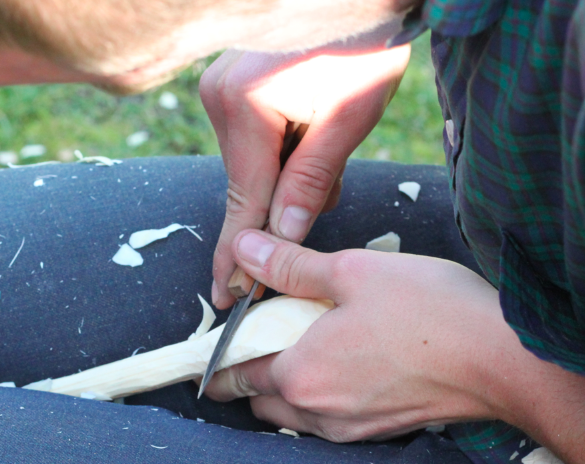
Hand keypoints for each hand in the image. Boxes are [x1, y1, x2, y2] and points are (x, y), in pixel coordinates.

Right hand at [200, 45, 411, 308]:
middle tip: (330, 180)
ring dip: (289, 170)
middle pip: (248, 183)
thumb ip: (312, 183)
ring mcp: (220, 87)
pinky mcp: (230, 83)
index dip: (238, 255)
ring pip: (252, 163)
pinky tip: (310, 125)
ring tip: (326, 133)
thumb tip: (283, 238)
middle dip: (287, 197)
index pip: (243, 202)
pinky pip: (252, 139)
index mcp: (246, 108)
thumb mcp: (348, 119)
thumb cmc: (364, 46)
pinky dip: (282, 148)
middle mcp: (220, 97)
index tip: (227, 296)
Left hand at [204, 231, 526, 441]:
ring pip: (295, 413)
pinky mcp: (382, 432)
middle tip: (268, 331)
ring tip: (310, 342)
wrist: (505, 362)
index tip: (222, 337)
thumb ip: (289, 266)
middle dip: (252, 372)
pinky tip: (350, 361)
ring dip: (289, 385)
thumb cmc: (430, 311)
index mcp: (297, 375)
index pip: (232, 373)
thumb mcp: (352, 271)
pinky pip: (331, 419)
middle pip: (260, 400)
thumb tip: (242, 250)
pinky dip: (324, 395)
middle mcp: (316, 413)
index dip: (220, 353)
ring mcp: (350, 430)